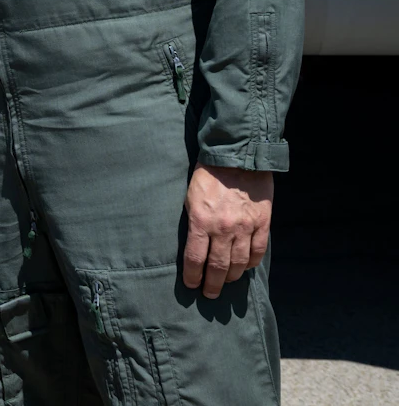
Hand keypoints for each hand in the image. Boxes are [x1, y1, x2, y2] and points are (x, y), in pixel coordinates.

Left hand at [182, 164, 272, 299]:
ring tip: (225, 283)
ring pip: (238, 263)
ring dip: (231, 277)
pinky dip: (251, 263)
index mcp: (201, 221)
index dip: (193, 275)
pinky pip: (257, 251)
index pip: (195, 257)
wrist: (238, 158)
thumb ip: (194, 222)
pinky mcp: (262, 223)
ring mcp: (245, 227)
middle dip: (212, 284)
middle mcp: (223, 228)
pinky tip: (244, 268)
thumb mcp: (190, 197)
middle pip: (217, 266)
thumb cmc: (207, 176)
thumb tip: (194, 245)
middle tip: (209, 294)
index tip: (191, 285)